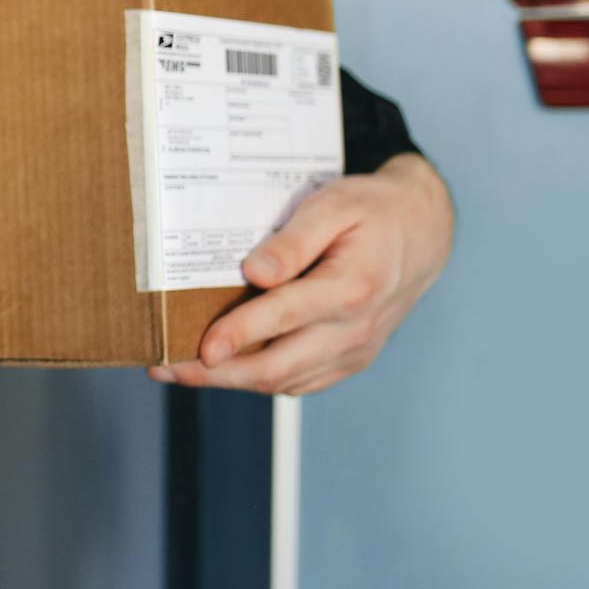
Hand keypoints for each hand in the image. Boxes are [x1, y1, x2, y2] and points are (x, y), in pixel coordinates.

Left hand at [147, 152, 453, 396]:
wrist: (423, 232)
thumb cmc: (373, 212)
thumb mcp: (334, 205)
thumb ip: (294, 241)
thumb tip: (254, 272)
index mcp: (351, 288)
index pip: (284, 320)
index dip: (238, 336)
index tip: (200, 348)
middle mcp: (355, 330)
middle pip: (278, 368)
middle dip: (215, 374)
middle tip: (164, 367)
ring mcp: (355, 351)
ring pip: (285, 382)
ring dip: (231, 381)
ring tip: (180, 368)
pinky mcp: (350, 360)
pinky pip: (300, 382)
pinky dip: (260, 380)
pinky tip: (225, 367)